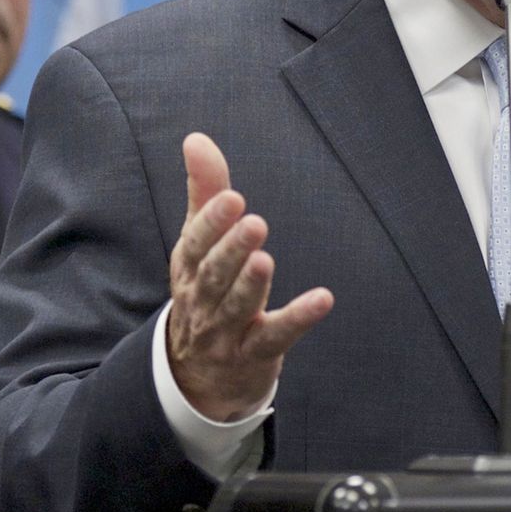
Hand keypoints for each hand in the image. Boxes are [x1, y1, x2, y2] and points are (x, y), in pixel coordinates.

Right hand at [167, 132, 333, 420]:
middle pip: (213, 276)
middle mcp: (201, 300)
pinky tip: (323, 299)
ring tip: (265, 259)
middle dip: (231, 250)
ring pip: (237, 308)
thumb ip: (205, 191)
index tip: (232, 197)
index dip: (211, 223)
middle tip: (254, 222)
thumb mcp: (200, 242)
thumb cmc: (204, 289)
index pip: (195, 244)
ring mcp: (225, 332)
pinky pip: (276, 336)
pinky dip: (298, 318)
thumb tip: (196, 138)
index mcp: (187, 268)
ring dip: (251, 284)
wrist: (197, 373)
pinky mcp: (255, 353)